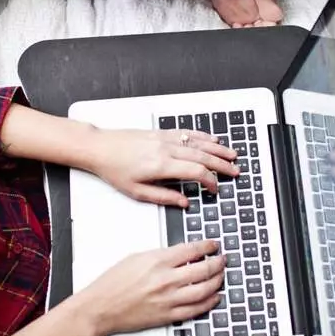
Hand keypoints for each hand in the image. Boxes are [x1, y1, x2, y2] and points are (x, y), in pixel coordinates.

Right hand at [82, 240, 224, 335]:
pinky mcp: (168, 316)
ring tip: (222, 276)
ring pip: (204, 290)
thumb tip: (182, 254)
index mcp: (157, 261)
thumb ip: (161, 255)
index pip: (192, 250)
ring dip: (217, 282)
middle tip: (223, 259)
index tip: (213, 245)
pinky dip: (209, 302)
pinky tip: (215, 297)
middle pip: (203, 269)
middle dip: (218, 263)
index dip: (207, 246)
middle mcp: (166, 280)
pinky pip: (196, 309)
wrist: (100, 308)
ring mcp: (168, 299)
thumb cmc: (112, 283)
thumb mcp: (136, 258)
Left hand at [86, 127, 238, 205]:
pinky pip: (187, 132)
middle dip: (222, 164)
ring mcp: (164, 138)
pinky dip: (202, 136)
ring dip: (217, 149)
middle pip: (202, 156)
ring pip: (198, 142)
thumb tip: (184, 203)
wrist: (99, 147)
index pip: (195, 172)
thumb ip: (164, 198)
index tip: (215, 189)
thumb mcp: (136, 192)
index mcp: (161, 166)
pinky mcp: (160, 132)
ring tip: (232, 155)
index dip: (210, 181)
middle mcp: (166, 149)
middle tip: (235, 171)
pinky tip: (212, 139)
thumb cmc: (114, 169)